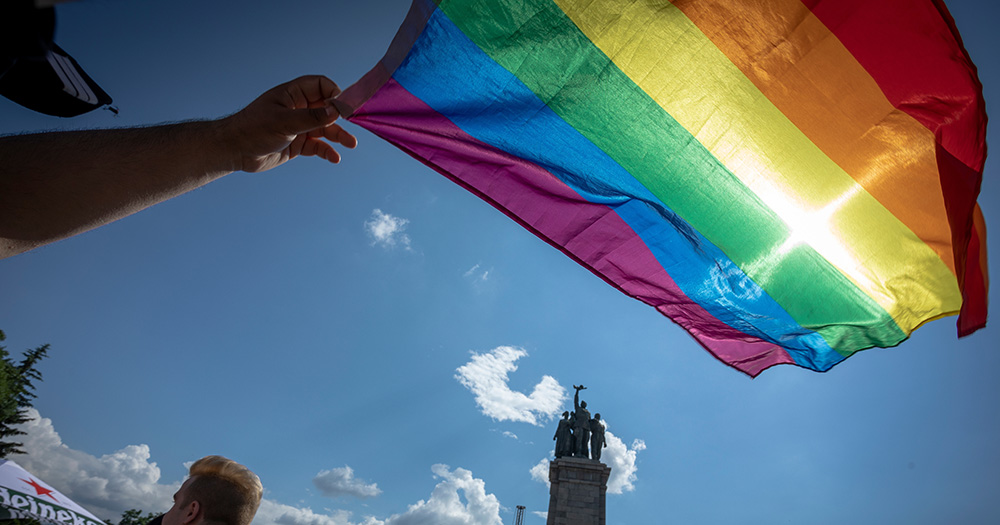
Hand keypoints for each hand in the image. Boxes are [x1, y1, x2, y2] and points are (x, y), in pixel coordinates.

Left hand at [223, 75, 357, 172]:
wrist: (234, 151)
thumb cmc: (252, 129)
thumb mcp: (283, 122)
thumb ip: (310, 117)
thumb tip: (336, 111)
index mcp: (292, 94)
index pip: (321, 86)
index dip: (334, 94)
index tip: (344, 107)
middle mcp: (298, 108)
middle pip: (327, 108)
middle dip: (341, 116)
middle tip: (354, 124)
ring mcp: (299, 126)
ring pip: (325, 128)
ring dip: (338, 135)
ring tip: (351, 144)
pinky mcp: (298, 144)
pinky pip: (318, 146)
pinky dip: (327, 151)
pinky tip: (334, 158)